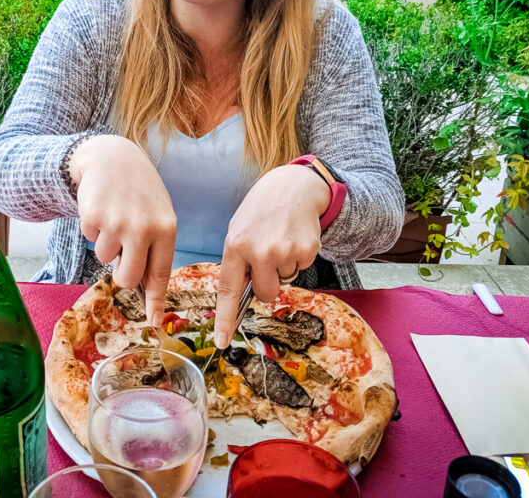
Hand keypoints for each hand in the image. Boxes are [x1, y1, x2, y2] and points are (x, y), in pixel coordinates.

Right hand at [69, 135, 176, 326]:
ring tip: (114, 216)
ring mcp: (117, 222)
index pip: (160, 274)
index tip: (153, 322)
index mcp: (166, 228)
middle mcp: (143, 227)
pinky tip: (102, 208)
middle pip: (127, 278)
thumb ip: (154, 247)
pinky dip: (94, 229)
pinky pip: (90, 239)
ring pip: (105, 258)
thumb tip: (144, 288)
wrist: (112, 157)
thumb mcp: (158, 213)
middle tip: (122, 254)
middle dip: (122, 274)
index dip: (155, 301)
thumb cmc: (139, 191)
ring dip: (107, 243)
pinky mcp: (93, 217)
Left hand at [214, 165, 329, 347]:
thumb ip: (238, 261)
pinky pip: (301, 269)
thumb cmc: (260, 212)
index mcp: (235, 246)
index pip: (228, 290)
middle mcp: (259, 251)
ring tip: (279, 239)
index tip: (222, 340)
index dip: (225, 318)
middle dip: (266, 283)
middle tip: (266, 257)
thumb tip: (240, 295)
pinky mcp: (306, 250)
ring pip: (284, 281)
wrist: (291, 187)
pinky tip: (293, 237)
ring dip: (283, 266)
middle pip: (264, 294)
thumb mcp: (238, 231)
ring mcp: (284, 252)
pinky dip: (298, 257)